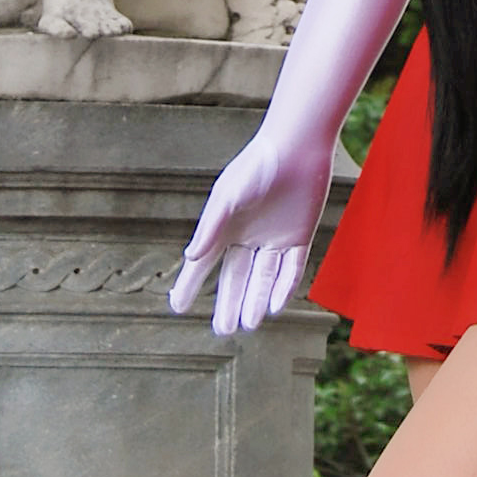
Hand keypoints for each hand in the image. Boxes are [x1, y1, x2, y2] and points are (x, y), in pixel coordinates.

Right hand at [169, 118, 334, 336]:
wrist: (298, 146)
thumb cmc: (258, 166)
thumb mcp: (229, 196)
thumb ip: (211, 227)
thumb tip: (191, 257)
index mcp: (225, 225)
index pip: (204, 262)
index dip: (190, 284)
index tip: (177, 305)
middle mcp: (248, 235)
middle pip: (236, 276)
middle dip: (229, 303)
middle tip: (222, 330)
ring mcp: (275, 237)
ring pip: (263, 278)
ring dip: (255, 300)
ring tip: (246, 325)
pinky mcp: (299, 235)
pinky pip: (291, 268)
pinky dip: (284, 287)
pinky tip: (275, 306)